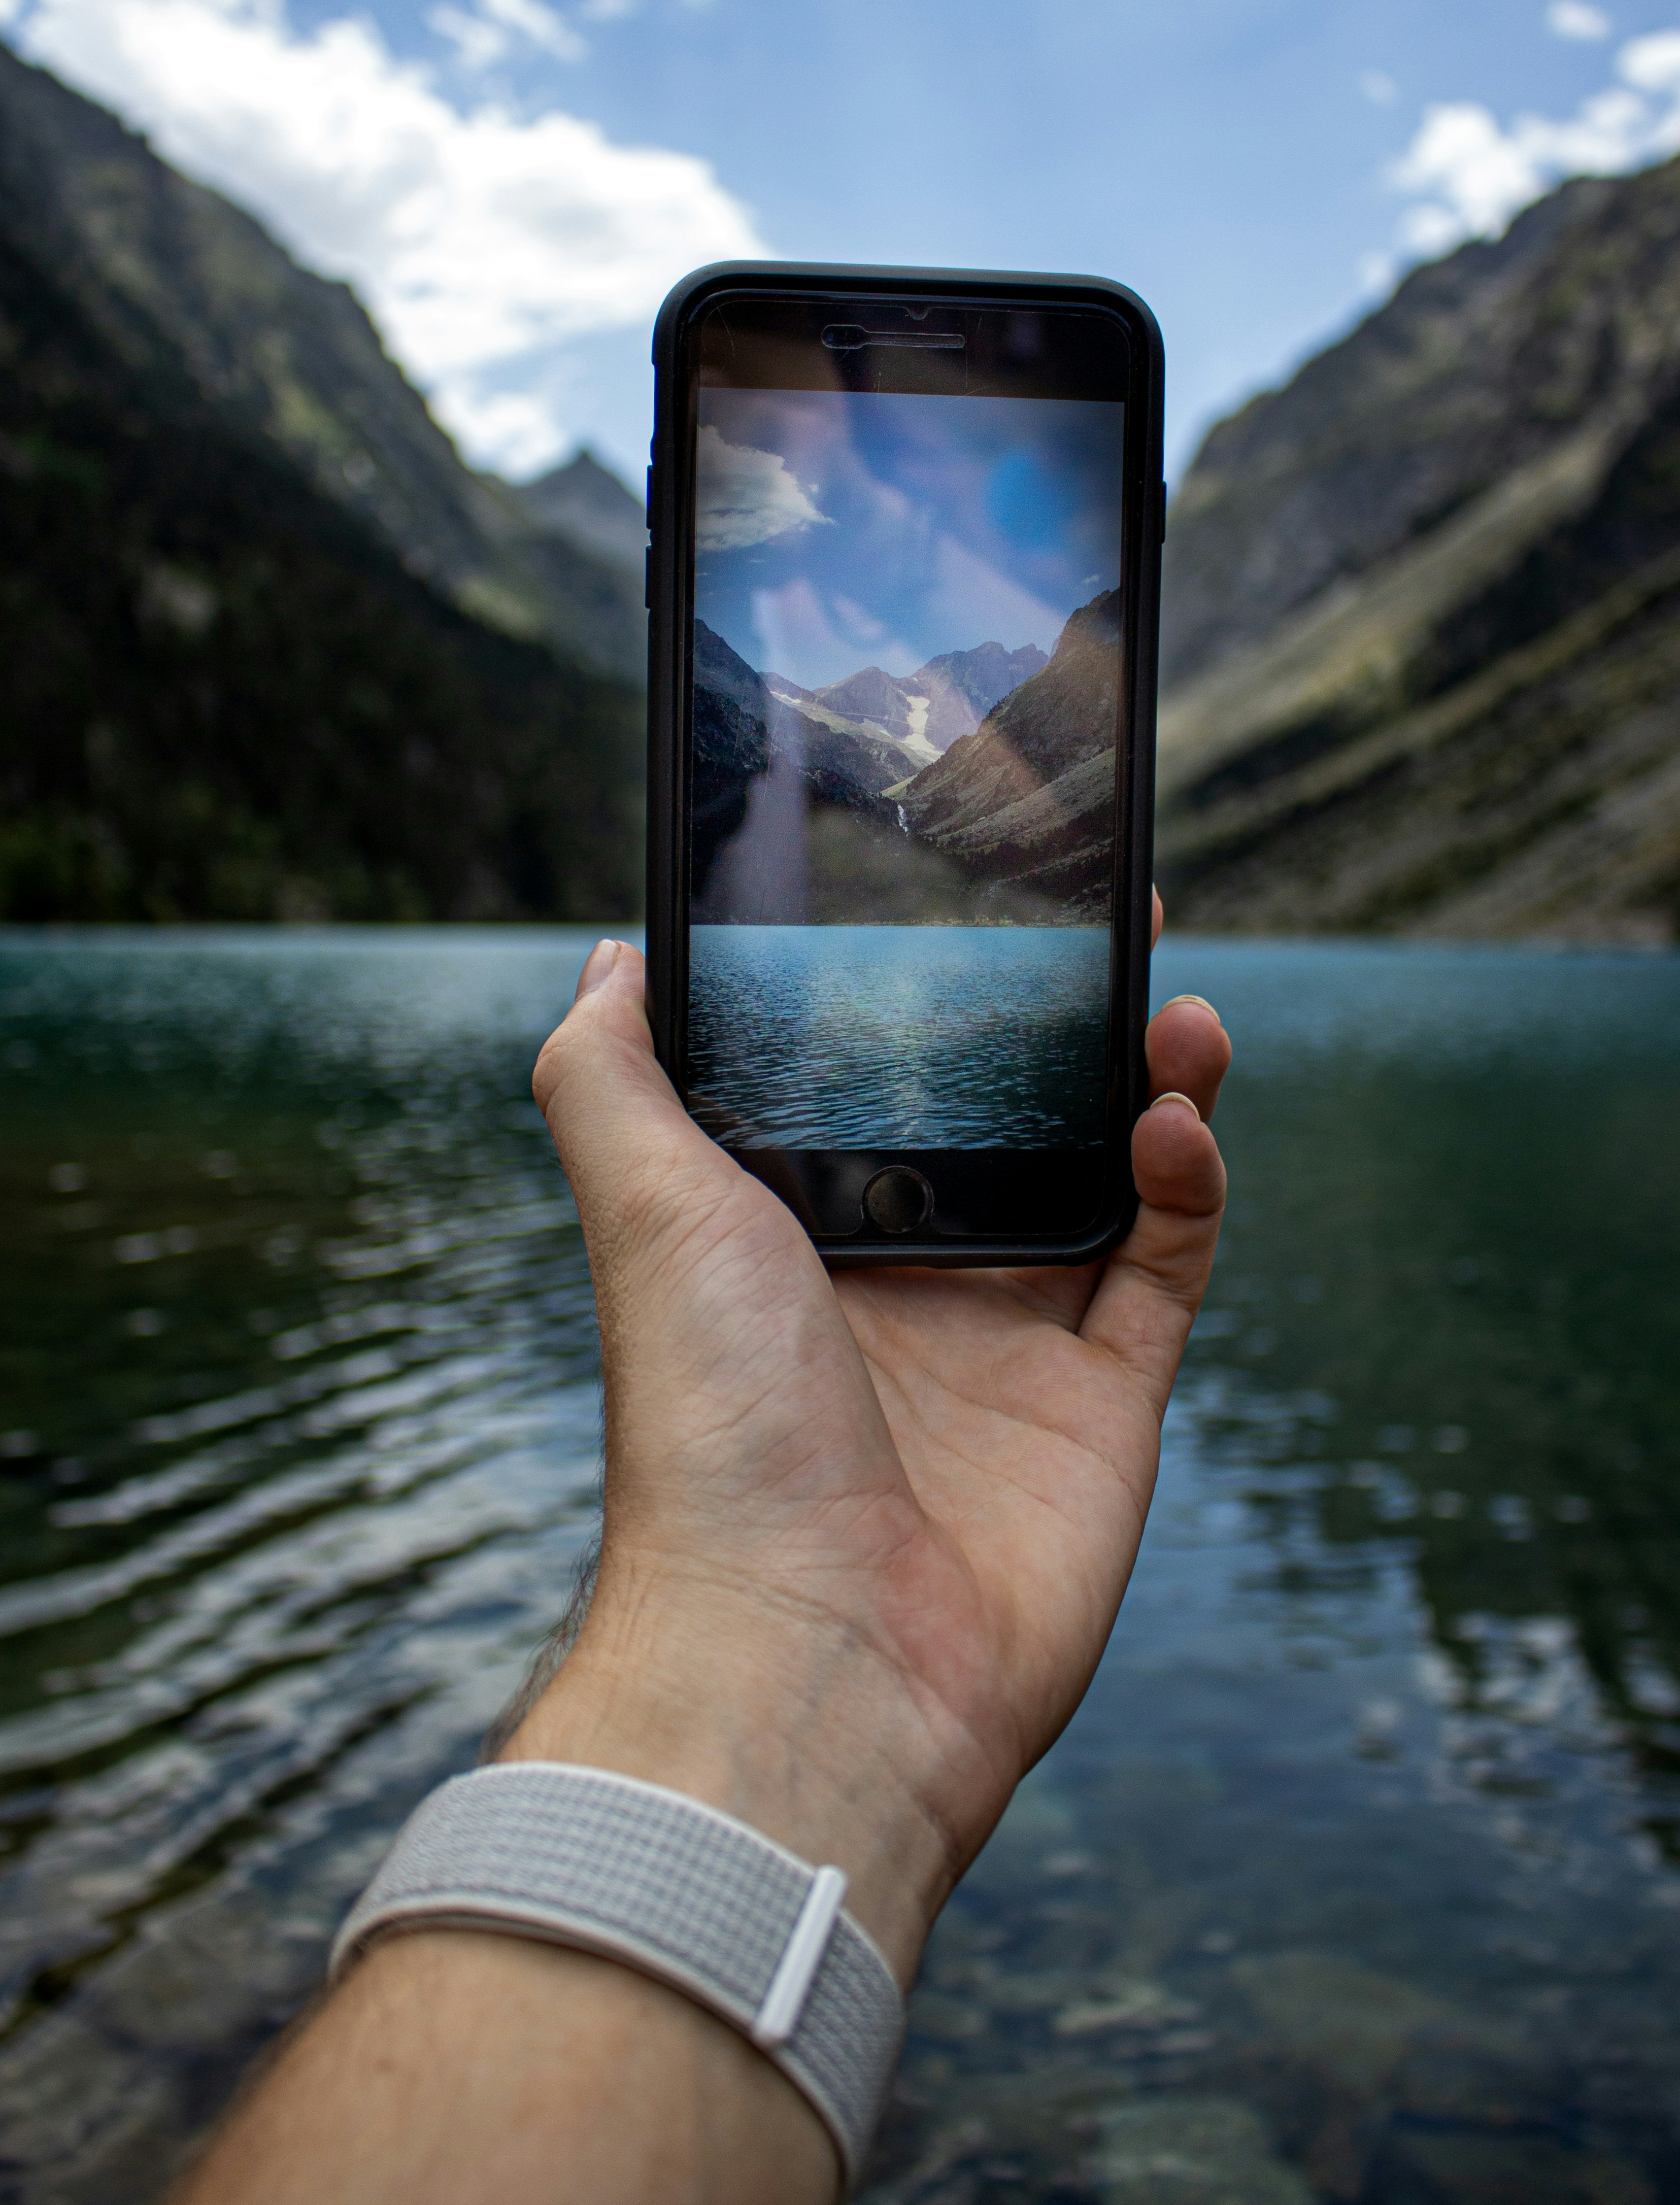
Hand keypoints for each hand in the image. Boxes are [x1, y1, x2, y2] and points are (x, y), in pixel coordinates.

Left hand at [509, 901, 1228, 1982]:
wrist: (811, 1653)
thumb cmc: (708, 1426)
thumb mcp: (643, 1210)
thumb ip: (612, 1078)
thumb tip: (607, 966)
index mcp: (800, 1240)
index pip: (887, 1089)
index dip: (939, 1000)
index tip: (983, 906)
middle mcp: (909, 1286)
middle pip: (1014, 1124)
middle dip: (1066, 1028)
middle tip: (1110, 931)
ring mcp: (1011, 1347)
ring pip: (1110, 1181)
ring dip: (1148, 1082)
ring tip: (1171, 1009)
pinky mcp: (1101, 1407)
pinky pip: (1165, 1267)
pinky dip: (1186, 1184)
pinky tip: (1171, 1121)